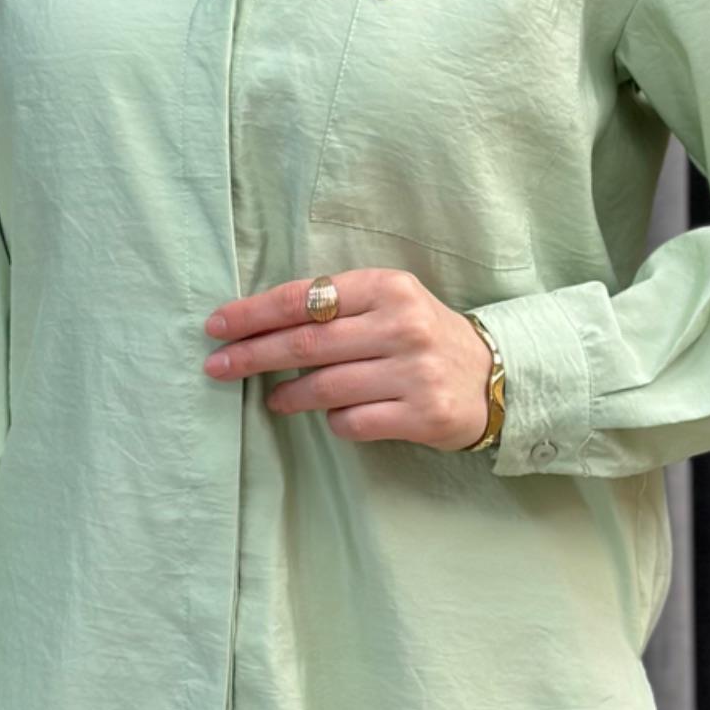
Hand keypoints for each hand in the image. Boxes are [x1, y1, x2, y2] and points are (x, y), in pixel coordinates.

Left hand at [203, 268, 495, 451]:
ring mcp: (414, 372)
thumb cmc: (422, 336)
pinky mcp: (422, 414)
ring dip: (287, 395)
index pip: (305, 297)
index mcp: (387, 287)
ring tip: (272, 399)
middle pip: (307, 342)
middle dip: (252, 354)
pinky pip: (353, 422)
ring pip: (325, 386)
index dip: (254, 313)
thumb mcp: (389, 303)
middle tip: (216, 365)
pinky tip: (332, 416)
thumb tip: (259, 323)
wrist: (493, 377)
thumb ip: (337, 306)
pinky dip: (334, 420)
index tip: (217, 325)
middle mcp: (402, 325)